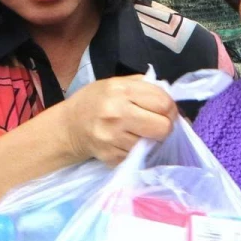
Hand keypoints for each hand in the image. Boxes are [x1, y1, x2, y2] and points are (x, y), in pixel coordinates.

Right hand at [55, 77, 177, 165]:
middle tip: (156, 123)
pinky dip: (137, 150)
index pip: (164, 103)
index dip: (170, 108)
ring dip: (149, 139)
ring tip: (136, 131)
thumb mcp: (116, 83)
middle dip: (164, 126)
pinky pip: (138, 155)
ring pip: (153, 144)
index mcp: (121, 91)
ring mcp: (113, 138)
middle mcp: (117, 114)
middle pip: (163, 127)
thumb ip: (144, 87)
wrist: (69, 126)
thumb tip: (172, 102)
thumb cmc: (95, 101)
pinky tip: (126, 141)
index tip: (165, 111)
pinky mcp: (112, 156)